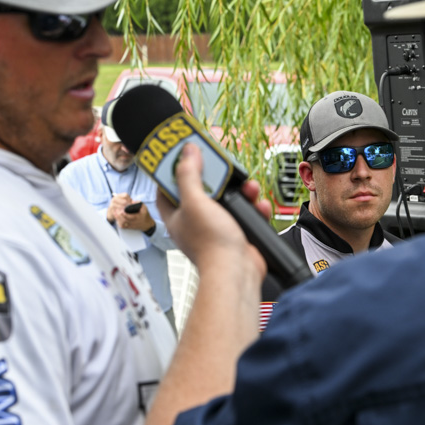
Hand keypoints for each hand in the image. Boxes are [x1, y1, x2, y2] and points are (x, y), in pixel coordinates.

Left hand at [108, 194, 155, 232]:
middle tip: (116, 210)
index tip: (121, 210)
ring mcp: (130, 225)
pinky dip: (118, 221)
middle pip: (124, 221)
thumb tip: (132, 201)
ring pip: (122, 224)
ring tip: (115, 212)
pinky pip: (122, 226)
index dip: (125, 214)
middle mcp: (133, 222)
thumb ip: (138, 203)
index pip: (130, 217)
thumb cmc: (145, 215)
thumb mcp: (144, 208)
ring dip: (118, 218)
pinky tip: (116, 216)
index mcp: (138, 217)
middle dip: (119, 215)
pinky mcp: (128, 227)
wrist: (146, 224)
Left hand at [156, 143, 267, 279]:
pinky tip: (258, 205)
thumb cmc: (211, 246)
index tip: (183, 155)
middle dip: (216, 177)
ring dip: (240, 190)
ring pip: (227, 199)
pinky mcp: (236, 232)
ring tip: (248, 186)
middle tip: (223, 165)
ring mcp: (216, 227)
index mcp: (176, 215)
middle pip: (202, 189)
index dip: (173, 170)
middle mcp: (194, 221)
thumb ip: (189, 175)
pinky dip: (253, 207)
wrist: (236, 272)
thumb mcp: (195, 202)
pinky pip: (245, 212)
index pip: (166, 188)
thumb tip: (186, 152)